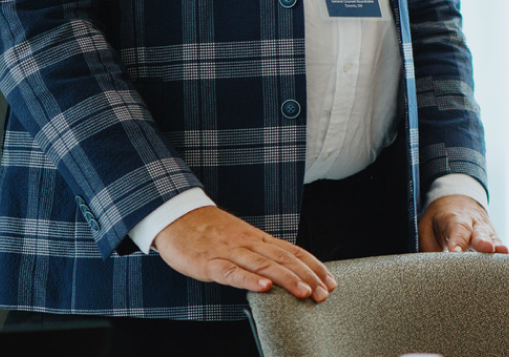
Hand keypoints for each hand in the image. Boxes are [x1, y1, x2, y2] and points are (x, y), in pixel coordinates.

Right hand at [152, 206, 334, 300]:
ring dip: (287, 279)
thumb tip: (283, 269)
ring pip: (264, 266)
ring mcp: (230, 252)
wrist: (177, 216)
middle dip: (308, 276)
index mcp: (258, 239)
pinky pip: (232, 272)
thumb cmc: (209, 230)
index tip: (330, 281)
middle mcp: (250, 243)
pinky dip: (249, 280)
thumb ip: (260, 253)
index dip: (314, 266)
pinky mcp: (210, 263)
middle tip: (324, 293)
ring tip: (304, 291)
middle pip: (285, 260)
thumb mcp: (241, 239)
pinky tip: (264, 288)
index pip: (293, 252)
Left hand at [418, 194, 507, 254]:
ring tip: (502, 253)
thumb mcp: (425, 227)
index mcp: (454, 218)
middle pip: (479, 232)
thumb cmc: (439, 219)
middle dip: (483, 240)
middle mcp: (473, 223)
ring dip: (497, 246)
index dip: (458, 241)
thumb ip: (428, 247)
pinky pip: (499, 245)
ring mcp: (486, 230)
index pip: (457, 229)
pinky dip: (504, 253)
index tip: (455, 252)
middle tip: (486, 248)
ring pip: (493, 238)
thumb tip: (430, 269)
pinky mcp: (494, 238)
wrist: (459, 201)